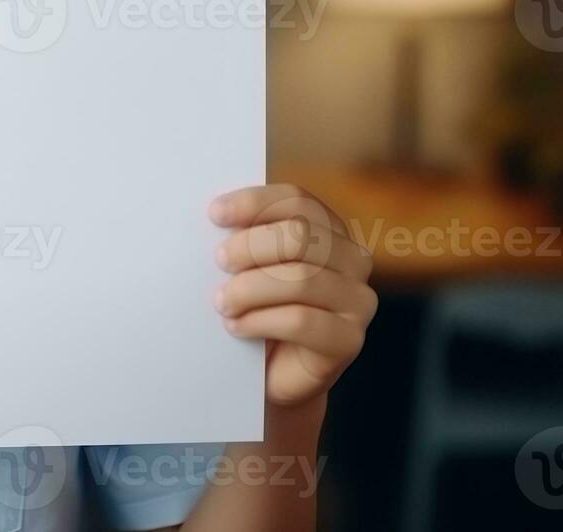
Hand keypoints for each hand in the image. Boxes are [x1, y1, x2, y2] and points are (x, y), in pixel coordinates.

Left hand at [209, 184, 376, 407]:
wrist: (269, 371)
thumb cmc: (256, 307)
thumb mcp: (248, 266)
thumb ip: (243, 238)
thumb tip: (215, 216)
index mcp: (328, 230)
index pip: (297, 200)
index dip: (254, 203)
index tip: (215, 214)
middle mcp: (353, 259)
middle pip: (299, 236)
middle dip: (249, 246)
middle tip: (218, 262)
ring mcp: (357, 301)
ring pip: (301, 279)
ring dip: (249, 288)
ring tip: (222, 301)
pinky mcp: (349, 340)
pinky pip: (301, 321)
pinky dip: (259, 321)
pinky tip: (236, 326)